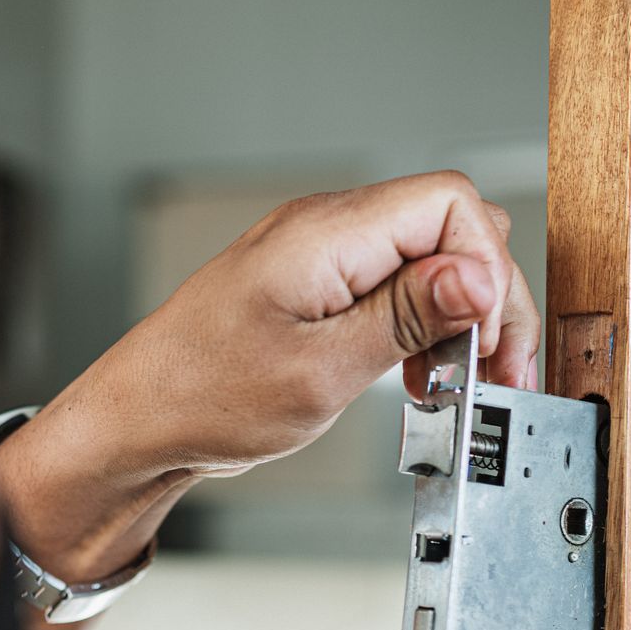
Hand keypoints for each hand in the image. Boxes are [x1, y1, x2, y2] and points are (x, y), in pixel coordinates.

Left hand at [0, 172, 538, 610]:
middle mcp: (323, 232)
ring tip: (458, 382)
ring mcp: (317, 260)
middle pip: (447, 230)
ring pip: (425, 263)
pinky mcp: (313, 292)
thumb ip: (403, 318)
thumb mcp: (319, 371)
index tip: (488, 340)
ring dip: (454, 320)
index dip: (487, 269)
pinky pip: (389, 291)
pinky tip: (419, 376)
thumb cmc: (200, 398)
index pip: (450, 204)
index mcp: (325, 234)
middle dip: (484, 299)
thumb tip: (475, 278)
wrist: (136, 425)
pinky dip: (418, 331)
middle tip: (494, 372)